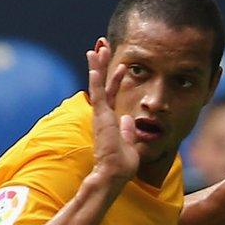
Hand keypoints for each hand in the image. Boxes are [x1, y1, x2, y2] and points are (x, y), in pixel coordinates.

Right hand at [85, 43, 138, 182]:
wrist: (113, 175)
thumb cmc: (121, 166)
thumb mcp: (130, 145)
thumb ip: (128, 132)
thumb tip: (130, 119)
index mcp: (110, 121)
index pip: (112, 95)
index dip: (116, 79)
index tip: (122, 66)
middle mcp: (103, 116)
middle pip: (102, 85)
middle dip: (101, 66)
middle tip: (100, 48)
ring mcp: (100, 116)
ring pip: (97, 86)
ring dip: (97, 67)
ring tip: (95, 49)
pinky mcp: (100, 118)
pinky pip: (98, 95)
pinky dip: (95, 80)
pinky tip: (94, 67)